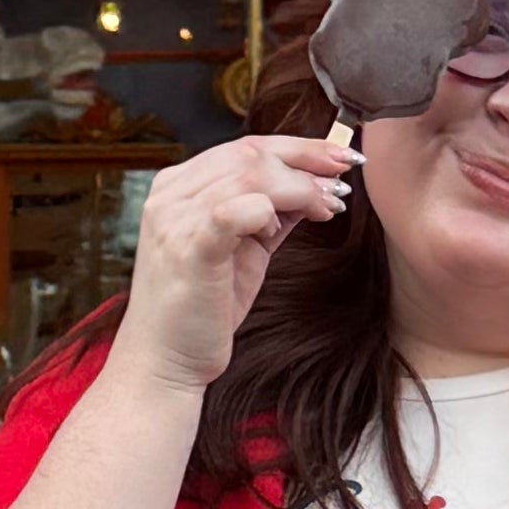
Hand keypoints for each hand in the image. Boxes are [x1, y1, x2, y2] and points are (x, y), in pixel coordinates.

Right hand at [114, 126, 355, 395]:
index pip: (243, 147)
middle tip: (343, 177)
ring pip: (251, 175)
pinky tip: (287, 227)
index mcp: (177, 188)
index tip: (337, 157)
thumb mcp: (241, 249)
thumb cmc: (200, 310)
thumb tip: (313, 185)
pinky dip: (273, 212)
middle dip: (307, 160)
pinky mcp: (191, 247)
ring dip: (301, 188)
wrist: (165, 361)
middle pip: (250, 153)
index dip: (297, 146)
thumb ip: (268, 214)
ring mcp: (176, 219)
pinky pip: (240, 208)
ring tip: (327, 207)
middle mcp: (171, 196)